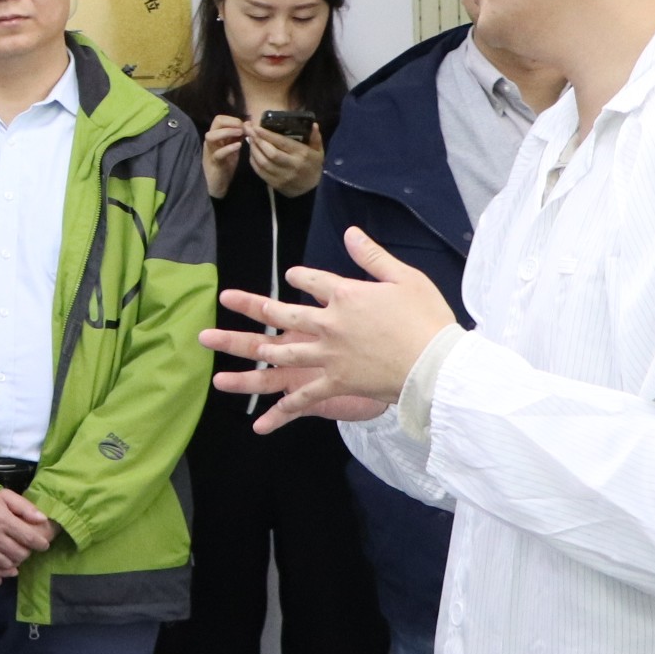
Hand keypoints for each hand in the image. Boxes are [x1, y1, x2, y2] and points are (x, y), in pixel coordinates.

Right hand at [0, 488, 55, 584]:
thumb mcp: (5, 495)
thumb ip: (24, 507)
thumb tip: (43, 519)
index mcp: (3, 520)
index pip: (29, 538)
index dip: (40, 543)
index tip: (43, 544)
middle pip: (18, 554)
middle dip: (26, 553)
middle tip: (26, 549)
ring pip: (4, 565)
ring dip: (13, 565)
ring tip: (15, 561)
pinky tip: (1, 577)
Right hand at [201, 115, 247, 198]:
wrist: (218, 183)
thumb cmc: (225, 164)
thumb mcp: (233, 147)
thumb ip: (239, 136)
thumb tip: (248, 122)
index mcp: (216, 136)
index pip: (220, 119)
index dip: (233, 119)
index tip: (244, 125)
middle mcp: (211, 141)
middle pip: (216, 122)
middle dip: (231, 122)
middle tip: (242, 129)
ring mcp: (211, 151)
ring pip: (211, 136)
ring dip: (227, 132)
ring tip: (240, 134)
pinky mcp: (214, 162)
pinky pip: (218, 153)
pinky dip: (228, 148)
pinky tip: (238, 146)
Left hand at [201, 226, 458, 432]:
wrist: (438, 364)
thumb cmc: (427, 319)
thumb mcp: (404, 278)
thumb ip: (372, 256)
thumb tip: (350, 232)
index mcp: (344, 295)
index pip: (310, 281)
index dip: (300, 278)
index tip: (293, 277)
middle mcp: (328, 324)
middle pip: (282, 314)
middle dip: (252, 306)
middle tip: (227, 299)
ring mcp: (328, 356)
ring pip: (280, 354)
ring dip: (245, 351)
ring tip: (217, 345)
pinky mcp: (336, 383)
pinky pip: (303, 398)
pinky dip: (281, 410)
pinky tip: (257, 421)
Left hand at [244, 118, 324, 197]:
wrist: (311, 189)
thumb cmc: (313, 165)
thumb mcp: (318, 151)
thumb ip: (315, 137)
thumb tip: (314, 124)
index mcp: (302, 154)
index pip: (282, 143)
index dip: (267, 135)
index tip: (256, 127)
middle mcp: (292, 165)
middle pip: (270, 153)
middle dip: (257, 140)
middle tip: (249, 130)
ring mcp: (282, 176)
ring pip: (263, 162)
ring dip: (253, 149)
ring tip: (249, 139)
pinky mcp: (274, 183)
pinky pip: (259, 171)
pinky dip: (253, 160)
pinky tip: (252, 152)